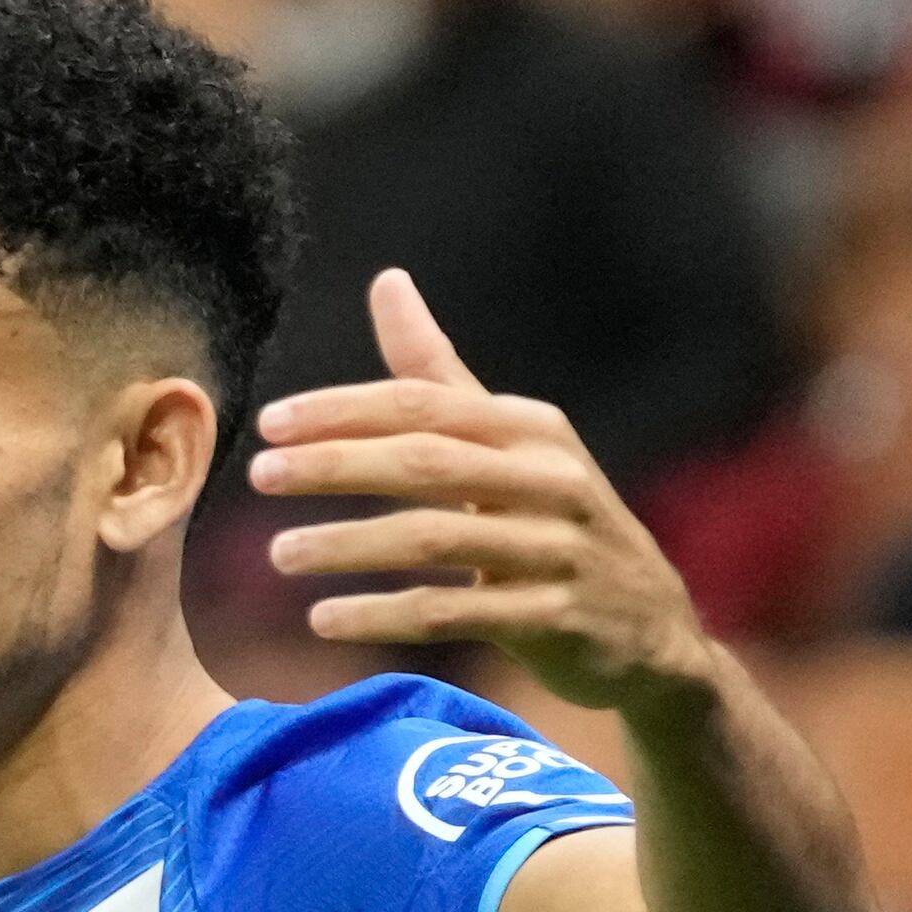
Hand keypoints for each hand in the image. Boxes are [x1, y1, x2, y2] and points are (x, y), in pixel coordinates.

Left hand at [249, 270, 726, 715]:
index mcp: (532, 428)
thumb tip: (387, 281)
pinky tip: (323, 619)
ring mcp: (557, 550)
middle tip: (259, 476)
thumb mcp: (511, 446)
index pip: (423, 405)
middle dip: (335, 465)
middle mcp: (550, 479)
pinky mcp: (555, 618)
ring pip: (435, 539)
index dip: (343, 411)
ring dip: (349, 545)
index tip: (269, 425)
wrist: (652, 630)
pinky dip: (384, 615)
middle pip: (425, 462)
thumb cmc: (557, 526)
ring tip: (279, 555)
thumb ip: (440, 376)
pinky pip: (455, 613)